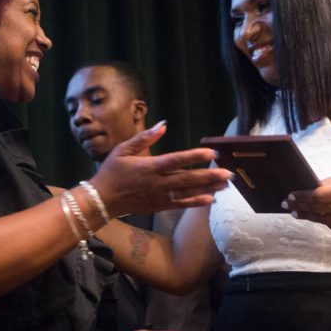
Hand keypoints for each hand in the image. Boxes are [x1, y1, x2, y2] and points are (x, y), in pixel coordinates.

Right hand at [91, 121, 231, 216]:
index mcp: (149, 166)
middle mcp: (157, 182)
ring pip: (188, 192)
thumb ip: (145, 137)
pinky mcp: (160, 206)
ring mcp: (160, 196)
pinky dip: (196, 202)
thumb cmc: (112, 171)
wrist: (102, 200)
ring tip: (225, 185)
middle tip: (228, 173)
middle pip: (188, 178)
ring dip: (208, 188)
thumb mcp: (123, 149)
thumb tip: (163, 124)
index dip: (195, 156)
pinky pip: (181, 204)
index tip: (212, 153)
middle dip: (209, 176)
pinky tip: (211, 199)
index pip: (177, 160)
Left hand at [283, 169, 330, 235]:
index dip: (302, 196)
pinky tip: (313, 216)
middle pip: (318, 208)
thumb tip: (310, 186)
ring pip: (322, 219)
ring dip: (307, 216)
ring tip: (296, 212)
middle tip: (288, 205)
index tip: (290, 195)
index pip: (320, 194)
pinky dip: (321, 220)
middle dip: (300, 206)